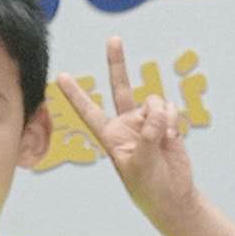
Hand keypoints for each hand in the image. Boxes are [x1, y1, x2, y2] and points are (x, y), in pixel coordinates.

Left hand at [55, 37, 195, 225]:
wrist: (174, 196)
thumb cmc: (149, 188)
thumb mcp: (141, 165)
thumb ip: (147, 136)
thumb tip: (156, 111)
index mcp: (111, 136)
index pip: (89, 112)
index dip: (76, 95)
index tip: (61, 77)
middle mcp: (126, 124)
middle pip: (120, 87)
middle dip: (117, 63)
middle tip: (113, 39)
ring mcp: (146, 122)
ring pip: (153, 101)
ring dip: (161, 116)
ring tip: (165, 138)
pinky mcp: (165, 123)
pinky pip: (169, 108)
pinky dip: (172, 120)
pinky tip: (173, 137)